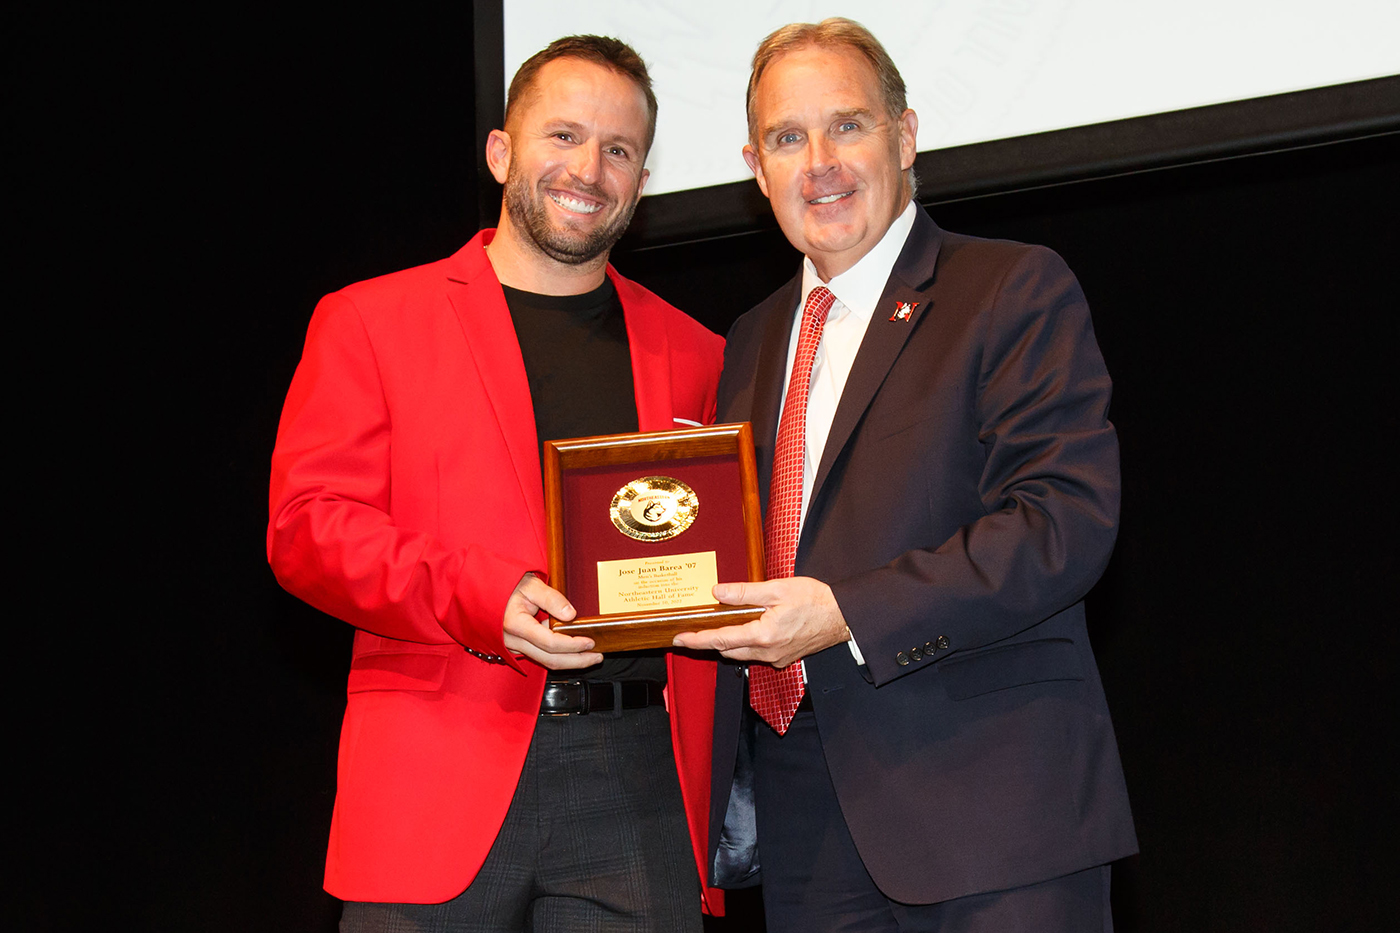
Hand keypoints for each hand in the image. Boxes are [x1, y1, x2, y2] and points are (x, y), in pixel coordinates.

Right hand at [502, 573, 602, 669]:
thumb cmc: (509, 585)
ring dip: (570, 661)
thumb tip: (570, 614)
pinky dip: (559, 656)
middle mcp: (513, 641)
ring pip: (545, 661)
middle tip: (597, 656)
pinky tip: (573, 651)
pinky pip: (540, 656)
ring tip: (590, 656)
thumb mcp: (531, 584)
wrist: (488, 589)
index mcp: (515, 624)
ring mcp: (514, 646)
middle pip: (550, 660)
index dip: (572, 645)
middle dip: (577, 661)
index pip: (550, 643)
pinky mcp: (518, 647)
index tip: (590, 641)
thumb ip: (551, 598)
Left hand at [672, 577, 848, 667]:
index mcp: (763, 635)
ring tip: (716, 629)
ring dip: (728, 644)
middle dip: (709, 643)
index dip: (697, 640)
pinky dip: (746, 644)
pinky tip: (747, 629)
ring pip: (742, 654)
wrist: (844, 617)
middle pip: (728, 651)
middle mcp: (767, 652)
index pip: (721, 640)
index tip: (679, 640)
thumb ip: (745, 593)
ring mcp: (777, 658)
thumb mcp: (777, 589)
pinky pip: (757, 654)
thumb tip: (718, 592)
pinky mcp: (785, 658)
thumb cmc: (815, 600)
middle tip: (691, 633)